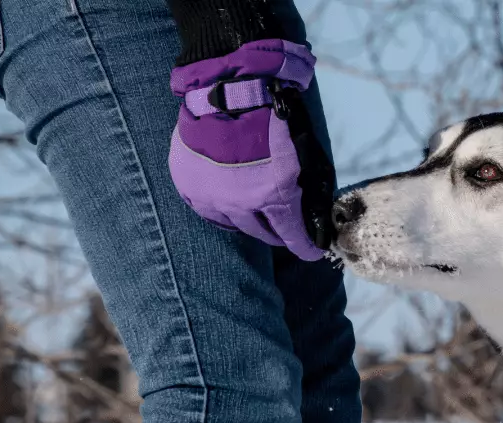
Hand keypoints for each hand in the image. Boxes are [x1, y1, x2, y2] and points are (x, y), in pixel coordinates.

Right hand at [168, 39, 335, 260]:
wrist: (227, 90)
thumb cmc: (272, 118)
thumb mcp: (302, 154)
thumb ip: (306, 186)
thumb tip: (311, 208)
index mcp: (272, 197)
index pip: (293, 236)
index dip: (305, 247)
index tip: (313, 252)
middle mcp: (240, 205)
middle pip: (262, 234)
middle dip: (278, 234)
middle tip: (284, 231)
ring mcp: (210, 197)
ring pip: (233, 224)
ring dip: (248, 221)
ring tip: (255, 215)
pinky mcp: (188, 186)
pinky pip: (208, 210)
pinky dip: (221, 210)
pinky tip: (229, 203)